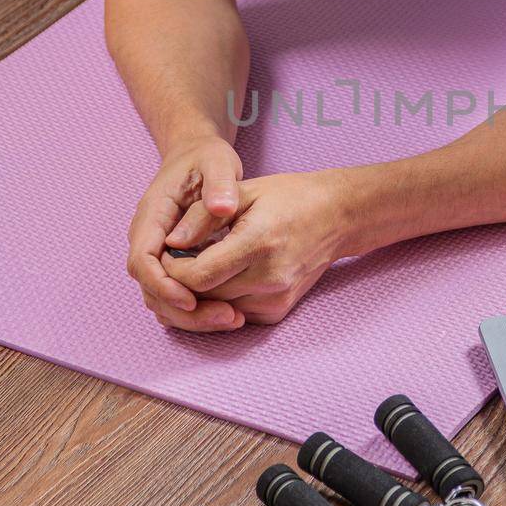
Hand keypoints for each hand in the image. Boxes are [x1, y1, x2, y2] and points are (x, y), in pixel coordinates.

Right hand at [127, 135, 245, 330]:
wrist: (197, 155)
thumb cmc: (206, 158)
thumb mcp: (217, 161)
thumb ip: (219, 183)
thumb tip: (222, 208)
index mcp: (152, 216)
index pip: (142, 260)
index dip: (163, 285)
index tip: (193, 300)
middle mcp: (148, 238)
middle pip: (150, 287)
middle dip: (181, 310)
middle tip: (224, 318)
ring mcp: (158, 251)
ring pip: (161, 296)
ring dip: (190, 316)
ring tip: (231, 319)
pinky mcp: (172, 260)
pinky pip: (174, 293)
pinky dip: (196, 308)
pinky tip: (228, 312)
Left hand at [163, 170, 351, 327]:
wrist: (337, 217)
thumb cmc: (290, 197)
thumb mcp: (245, 191)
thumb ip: (203, 215)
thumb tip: (171, 242)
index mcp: (258, 243)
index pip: (198, 275)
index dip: (172, 269)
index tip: (167, 253)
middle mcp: (269, 278)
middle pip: (203, 298)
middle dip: (179, 284)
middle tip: (173, 261)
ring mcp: (276, 298)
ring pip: (215, 311)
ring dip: (198, 294)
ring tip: (194, 267)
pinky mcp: (278, 311)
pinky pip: (234, 314)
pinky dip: (219, 301)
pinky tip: (219, 278)